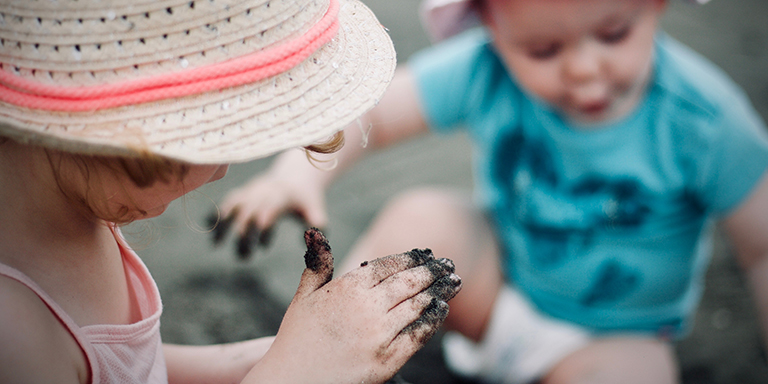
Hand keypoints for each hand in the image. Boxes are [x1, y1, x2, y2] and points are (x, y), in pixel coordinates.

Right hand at [208, 166, 327, 258]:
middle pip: (249, 211)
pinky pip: (227, 201)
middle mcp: (263, 191)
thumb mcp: (315, 206)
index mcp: (281, 195)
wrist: (294, 176)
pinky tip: (208, 226)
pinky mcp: (243, 192)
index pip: (269, 209)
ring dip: (223, 223)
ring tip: (216, 244)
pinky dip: (217, 212)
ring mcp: (251, 190)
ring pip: (232, 205)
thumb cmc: (305, 197)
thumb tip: (317, 235)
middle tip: (244, 258)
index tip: (262, 246)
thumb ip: (316, 220)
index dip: (264, 225)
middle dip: (244, 234)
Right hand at [246, 228, 461, 383]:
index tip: (426, 254)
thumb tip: (314, 231)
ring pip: (418, 305)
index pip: (389, 265)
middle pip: (409, 282)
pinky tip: (442, 309)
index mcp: (348, 288)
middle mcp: (367, 307)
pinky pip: (418, 335)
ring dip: (440, 291)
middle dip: (432, 271)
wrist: (294, 381)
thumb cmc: (297, 338)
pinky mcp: (388, 359)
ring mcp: (380, 334)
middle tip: (449, 264)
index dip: (411, 258)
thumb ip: (317, 264)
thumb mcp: (303, 296)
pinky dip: (433, 320)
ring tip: (454, 282)